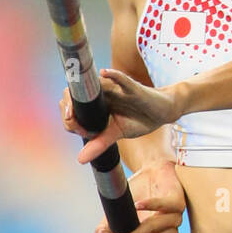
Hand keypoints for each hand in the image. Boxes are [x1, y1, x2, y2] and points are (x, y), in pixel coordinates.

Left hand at [60, 72, 177, 164]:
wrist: (163, 112)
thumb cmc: (140, 119)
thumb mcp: (117, 134)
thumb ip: (99, 143)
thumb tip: (80, 159)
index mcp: (97, 104)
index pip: (73, 106)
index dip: (69, 118)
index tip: (76, 131)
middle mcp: (103, 93)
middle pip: (77, 93)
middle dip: (68, 107)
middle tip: (72, 120)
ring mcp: (116, 88)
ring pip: (95, 84)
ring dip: (83, 92)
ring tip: (74, 104)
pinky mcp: (132, 87)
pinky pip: (121, 79)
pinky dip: (113, 75)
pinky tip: (104, 73)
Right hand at [95, 160, 185, 232]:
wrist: (152, 168)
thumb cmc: (138, 191)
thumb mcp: (119, 209)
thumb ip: (109, 224)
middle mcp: (164, 230)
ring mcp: (173, 217)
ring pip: (159, 228)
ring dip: (143, 227)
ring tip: (127, 221)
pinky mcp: (178, 201)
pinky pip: (167, 207)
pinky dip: (152, 206)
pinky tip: (137, 204)